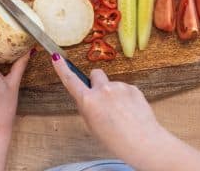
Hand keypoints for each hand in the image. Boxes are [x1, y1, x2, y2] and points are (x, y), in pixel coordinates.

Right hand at [51, 54, 199, 170]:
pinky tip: (130, 112)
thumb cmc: (116, 140)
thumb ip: (87, 108)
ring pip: (111, 84)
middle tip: (102, 99)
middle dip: (97, 83)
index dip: (62, 69)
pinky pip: (125, 89)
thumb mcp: (92, 126)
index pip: (71, 80)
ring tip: (121, 113)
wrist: (143, 142)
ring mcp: (119, 87)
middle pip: (95, 74)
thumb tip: (87, 97)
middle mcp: (102, 90)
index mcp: (89, 101)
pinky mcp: (132, 88)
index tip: (56, 57)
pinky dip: (126, 98)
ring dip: (113, 94)